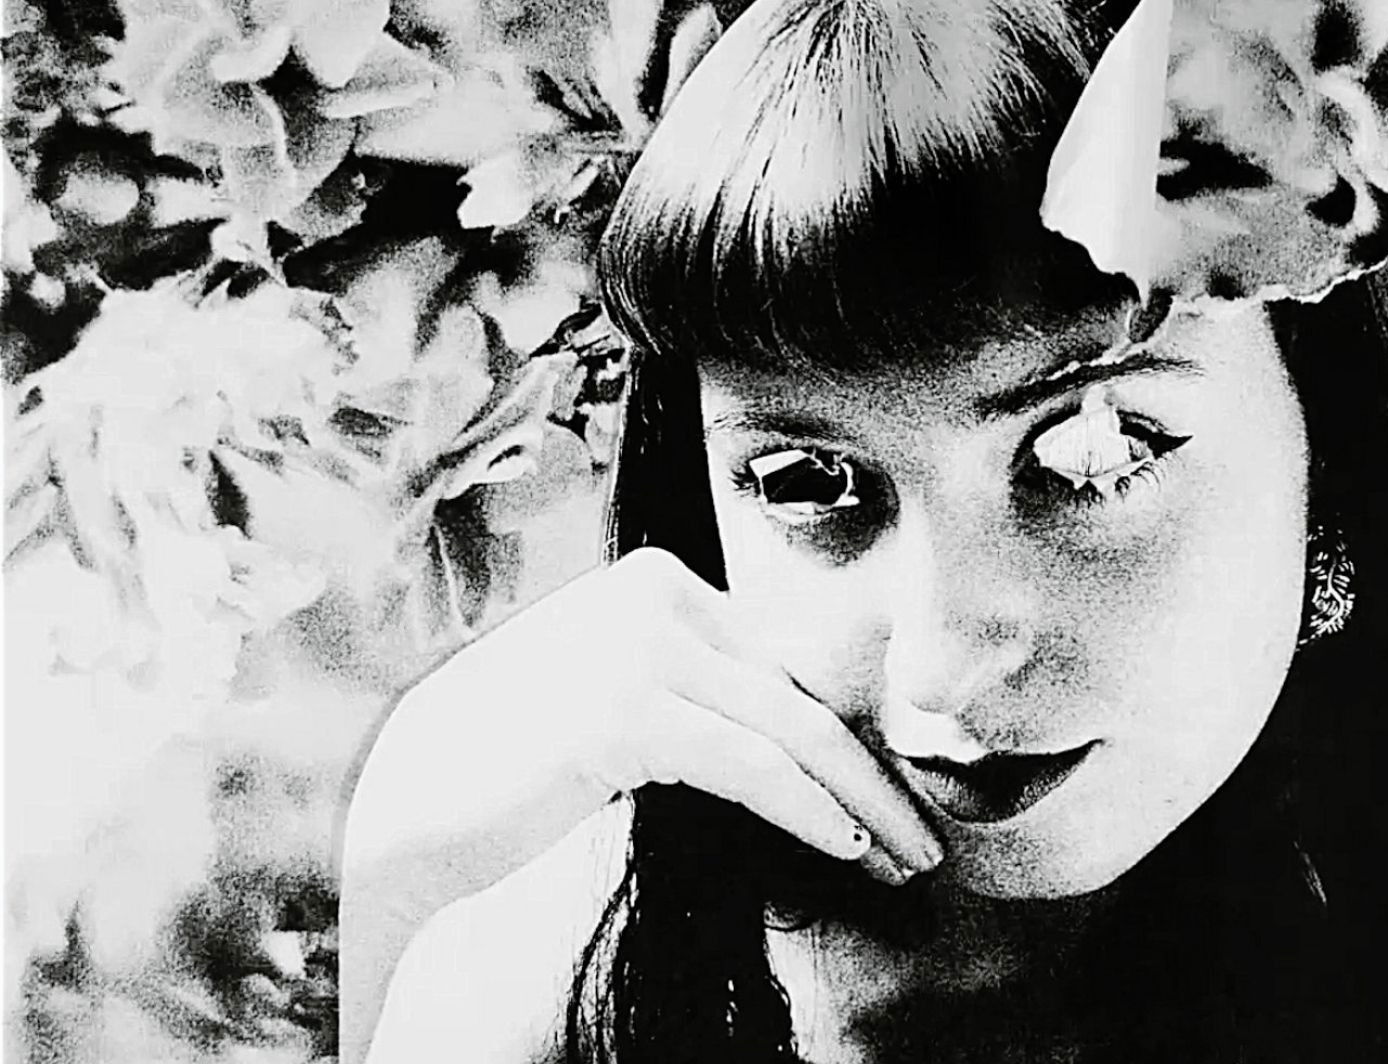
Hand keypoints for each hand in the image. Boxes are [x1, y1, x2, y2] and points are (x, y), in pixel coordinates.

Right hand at [340, 546, 940, 1060]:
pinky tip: (845, 844)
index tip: (891, 796)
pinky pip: (748, 765)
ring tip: (900, 856)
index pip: (786, 666)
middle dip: (872, 774)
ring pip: (789, 731)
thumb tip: (813, 717)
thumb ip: (706, 688)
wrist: (413, 801)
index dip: (849, 737)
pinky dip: (807, 808)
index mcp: (659, 582)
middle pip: (800, 694)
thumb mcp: (625, 698)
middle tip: (921, 835)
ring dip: (859, 803)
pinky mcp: (624, 712)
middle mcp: (654, 597)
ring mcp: (637, 649)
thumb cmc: (521, 759)